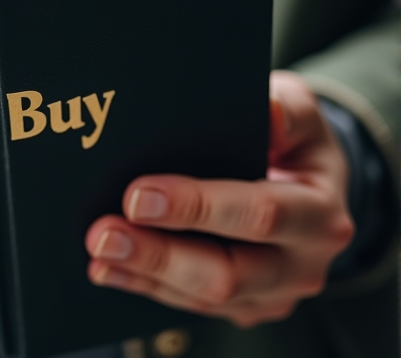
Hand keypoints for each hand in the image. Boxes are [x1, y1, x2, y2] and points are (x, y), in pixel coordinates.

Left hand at [85, 71, 353, 327]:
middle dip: (158, 254)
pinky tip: (109, 270)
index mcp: (319, 214)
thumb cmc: (297, 146)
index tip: (139, 196)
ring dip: (143, 274)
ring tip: (98, 252)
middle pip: (226, 273)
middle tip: (104, 234)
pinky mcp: (244, 306)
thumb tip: (264, 112)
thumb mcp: (304, 116)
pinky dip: (145, 285)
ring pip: (202, 297)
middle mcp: (302, 264)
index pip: (258, 214)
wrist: (312, 191)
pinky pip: (190, 304)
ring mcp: (272, 293)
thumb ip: (286, 111)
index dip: (196, 207)